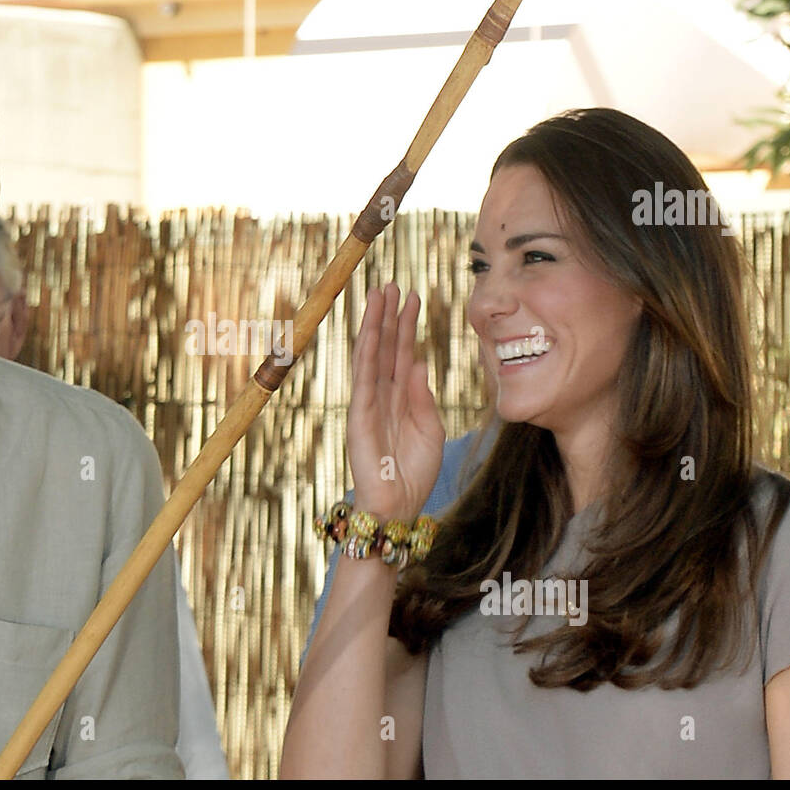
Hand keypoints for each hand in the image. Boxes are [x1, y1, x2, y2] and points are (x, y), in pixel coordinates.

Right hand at [347, 283, 444, 519]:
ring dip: (374, 325)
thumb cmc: (415, 472)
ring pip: (371, 356)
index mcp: (400, 398)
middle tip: (392, 283)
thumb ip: (424, 397)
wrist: (399, 506)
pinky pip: (362, 379)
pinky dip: (365, 354)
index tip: (412, 297)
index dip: (406, 325)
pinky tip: (370, 331)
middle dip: (388, 316)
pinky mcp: (359, 416)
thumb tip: (419, 363)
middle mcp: (382, 396)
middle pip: (384, 347)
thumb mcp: (431, 429)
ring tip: (379, 295)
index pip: (402, 353)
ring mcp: (368, 404)